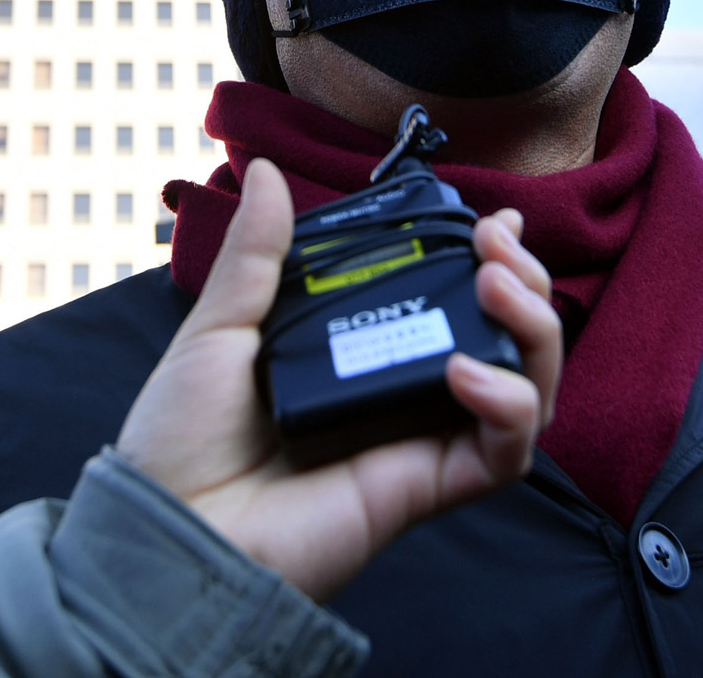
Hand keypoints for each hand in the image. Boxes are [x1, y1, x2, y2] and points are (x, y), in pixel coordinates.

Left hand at [115, 158, 561, 600]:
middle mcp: (401, 394)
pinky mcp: (426, 488)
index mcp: (359, 352)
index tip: (495, 219)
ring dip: (533, 331)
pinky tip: (466, 372)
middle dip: (525, 284)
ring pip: (526, 390)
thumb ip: (255, 255)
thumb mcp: (216, 329)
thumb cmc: (179, 442)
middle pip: (505, 339)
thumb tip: (269, 173)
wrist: (168, 530)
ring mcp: (420, 442)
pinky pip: (503, 453)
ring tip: (499, 286)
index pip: (450, 301)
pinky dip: (507, 405)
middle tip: (497, 245)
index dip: (489, 261)